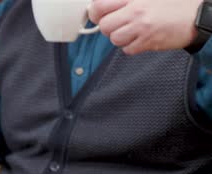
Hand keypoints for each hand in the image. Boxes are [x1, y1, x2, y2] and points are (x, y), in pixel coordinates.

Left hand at [88, 0, 202, 54]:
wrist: (197, 15)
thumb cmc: (173, 3)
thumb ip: (126, 0)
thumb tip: (100, 5)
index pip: (99, 6)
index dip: (95, 12)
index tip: (99, 14)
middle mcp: (135, 11)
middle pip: (104, 26)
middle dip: (108, 27)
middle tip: (118, 24)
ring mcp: (142, 28)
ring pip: (114, 39)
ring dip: (120, 37)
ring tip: (132, 31)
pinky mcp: (148, 42)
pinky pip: (127, 50)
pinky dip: (131, 46)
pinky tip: (141, 38)